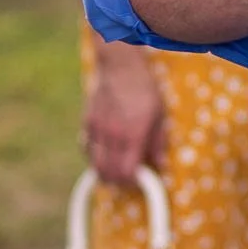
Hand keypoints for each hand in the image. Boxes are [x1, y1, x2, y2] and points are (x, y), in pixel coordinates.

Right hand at [84, 41, 163, 182]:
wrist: (119, 66)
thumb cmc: (144, 88)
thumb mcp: (159, 114)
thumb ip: (158, 142)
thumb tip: (160, 164)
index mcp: (132, 135)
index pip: (126, 172)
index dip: (132, 182)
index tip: (139, 180)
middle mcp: (112, 135)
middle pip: (108, 172)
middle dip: (118, 182)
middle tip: (128, 180)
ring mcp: (97, 129)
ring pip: (94, 164)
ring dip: (104, 172)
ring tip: (116, 170)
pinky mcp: (87, 122)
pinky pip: (87, 148)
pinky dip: (94, 157)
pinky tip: (104, 154)